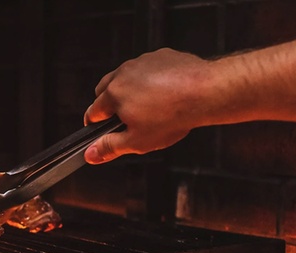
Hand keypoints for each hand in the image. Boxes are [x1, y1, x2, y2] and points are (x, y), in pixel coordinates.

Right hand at [84, 48, 211, 162]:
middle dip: (108, 105)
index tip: (99, 132)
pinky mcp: (159, 56)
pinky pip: (146, 68)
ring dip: (128, 90)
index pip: (93, 112)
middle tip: (122, 120)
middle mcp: (123, 73)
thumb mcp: (137, 141)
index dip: (94, 125)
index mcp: (113, 94)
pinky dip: (148, 79)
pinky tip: (162, 94)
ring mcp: (141, 62)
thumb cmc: (172, 117)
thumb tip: (90, 154)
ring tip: (145, 107)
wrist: (205, 92)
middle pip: (104, 90)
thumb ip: (110, 147)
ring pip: (125, 77)